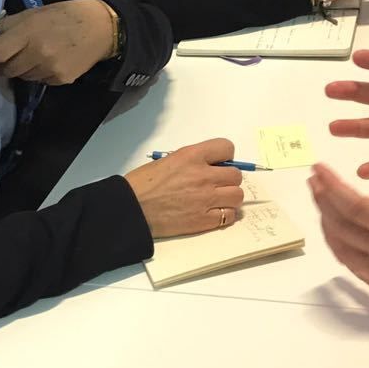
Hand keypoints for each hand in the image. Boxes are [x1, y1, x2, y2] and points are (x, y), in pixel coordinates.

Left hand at [0, 0, 115, 84]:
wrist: (101, 28)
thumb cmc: (65, 15)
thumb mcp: (34, 12)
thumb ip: (11, 24)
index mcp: (28, 33)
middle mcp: (37, 54)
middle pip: (6, 70)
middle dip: (3, 64)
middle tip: (9, 56)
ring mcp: (50, 69)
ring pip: (23, 77)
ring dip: (23, 69)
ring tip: (34, 56)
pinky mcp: (61, 79)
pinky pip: (40, 81)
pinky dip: (40, 73)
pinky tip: (50, 61)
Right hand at [123, 138, 245, 235]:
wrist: (131, 209)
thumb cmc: (143, 184)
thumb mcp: (168, 160)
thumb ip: (192, 161)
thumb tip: (211, 166)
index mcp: (192, 156)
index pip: (226, 147)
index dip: (225, 156)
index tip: (219, 163)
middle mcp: (203, 176)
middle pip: (236, 175)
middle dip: (228, 179)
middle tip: (217, 185)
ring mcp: (205, 199)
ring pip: (237, 196)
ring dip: (230, 198)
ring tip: (218, 200)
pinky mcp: (203, 220)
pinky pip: (230, 216)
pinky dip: (225, 215)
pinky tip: (213, 213)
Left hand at [308, 132, 368, 315]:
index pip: (356, 206)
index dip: (332, 187)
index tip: (319, 170)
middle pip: (341, 224)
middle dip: (323, 200)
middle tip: (314, 180)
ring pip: (342, 247)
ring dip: (326, 223)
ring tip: (319, 202)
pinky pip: (352, 266)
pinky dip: (338, 247)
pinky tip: (334, 234)